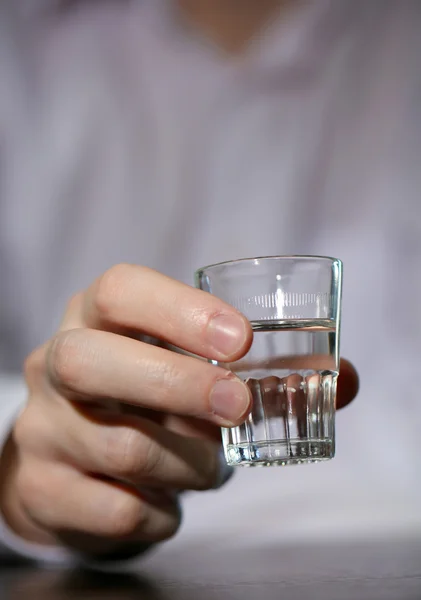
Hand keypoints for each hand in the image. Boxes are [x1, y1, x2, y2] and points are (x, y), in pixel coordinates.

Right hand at [0, 264, 357, 556]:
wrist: (72, 468)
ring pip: (118, 444)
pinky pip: (113, 508)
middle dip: (176, 385)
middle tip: (238, 406)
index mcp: (96, 318)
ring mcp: (40, 426)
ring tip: (211, 467)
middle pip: (91, 360)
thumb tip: (345, 379)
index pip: (119, 290)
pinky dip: (161, 511)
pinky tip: (169, 503)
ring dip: (187, 463)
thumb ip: (267, 373)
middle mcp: (55, 362)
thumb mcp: (192, 373)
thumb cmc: (147, 404)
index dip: (179, 309)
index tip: (239, 340)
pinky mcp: (40, 488)